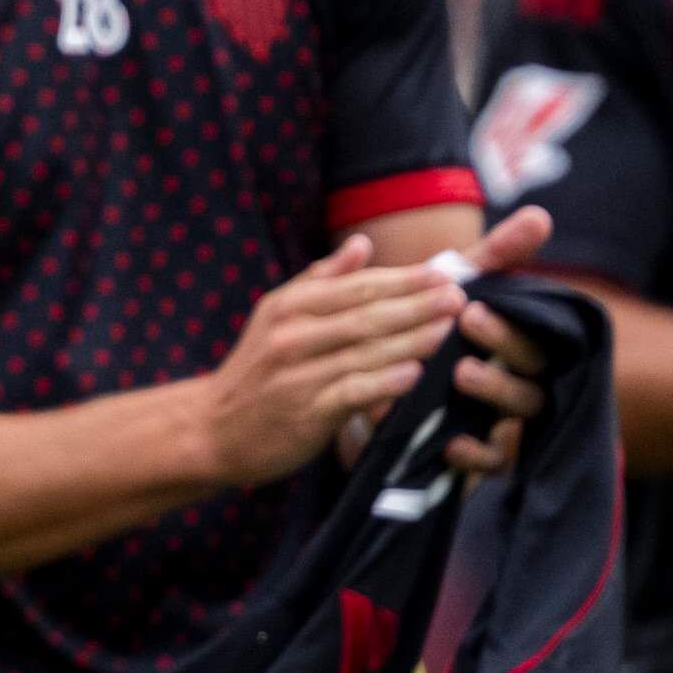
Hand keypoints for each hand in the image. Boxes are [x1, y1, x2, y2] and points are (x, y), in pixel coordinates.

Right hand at [202, 233, 467, 489]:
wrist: (213, 429)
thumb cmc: (257, 370)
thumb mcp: (277, 315)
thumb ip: (321, 279)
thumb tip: (361, 243)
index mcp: (289, 306)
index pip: (357, 286)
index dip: (403, 279)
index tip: (445, 274)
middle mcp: (291, 335)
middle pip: (365, 315)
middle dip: (417, 305)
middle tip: (459, 298)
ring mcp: (297, 374)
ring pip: (364, 352)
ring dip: (411, 340)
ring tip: (449, 329)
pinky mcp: (304, 412)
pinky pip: (351, 393)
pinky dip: (384, 383)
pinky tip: (413, 374)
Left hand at [439, 204, 553, 476]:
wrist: (383, 389)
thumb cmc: (434, 331)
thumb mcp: (454, 291)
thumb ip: (494, 258)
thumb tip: (541, 216)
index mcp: (517, 341)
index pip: (532, 331)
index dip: (508, 321)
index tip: (470, 304)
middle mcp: (521, 378)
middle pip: (533, 368)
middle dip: (505, 346)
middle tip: (468, 325)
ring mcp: (505, 418)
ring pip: (521, 410)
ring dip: (495, 391)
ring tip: (461, 374)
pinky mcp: (481, 454)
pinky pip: (496, 460)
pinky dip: (477, 453)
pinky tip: (453, 440)